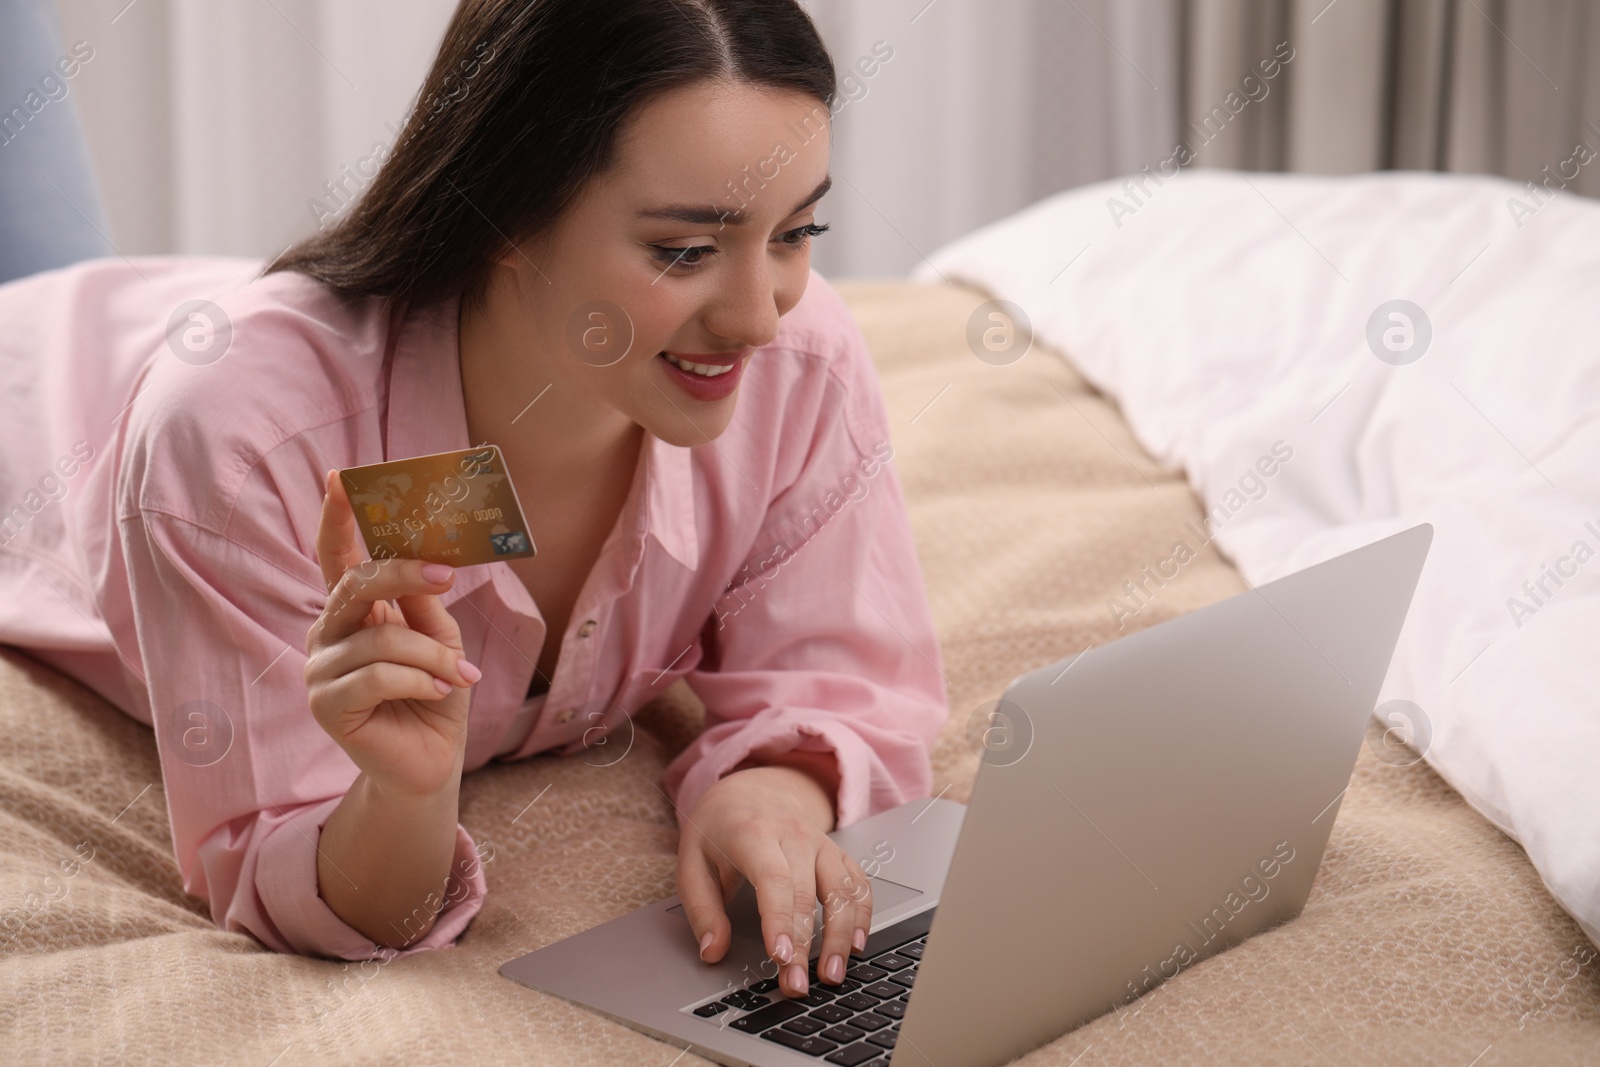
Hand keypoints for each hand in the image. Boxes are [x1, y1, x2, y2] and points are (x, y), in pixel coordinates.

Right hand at [304, 469, 480, 796]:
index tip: (341, 477)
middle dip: (404, 573)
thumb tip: (428, 559)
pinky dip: (421, 681)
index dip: (336, 517)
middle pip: (355, 583)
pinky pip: (379, 675)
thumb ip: (424, 600)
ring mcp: (320, 669)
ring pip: (381, 638)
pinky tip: (439, 694)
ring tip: (460, 675)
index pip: (334, 556)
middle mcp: (328, 633)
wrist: (430, 762)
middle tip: (447, 574)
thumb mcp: (440, 638)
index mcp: (352, 610)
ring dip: (433, 656)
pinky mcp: (326, 705)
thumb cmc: (435, 693)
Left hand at [677, 763, 873, 997]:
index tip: (781, 957)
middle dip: (806, 945)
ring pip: (842, 889)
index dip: (779, 921)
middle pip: (808, 894)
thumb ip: (701, 910)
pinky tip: (855, 943)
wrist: (747, 791)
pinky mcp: (836, 852)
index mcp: (753, 834)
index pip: (773, 880)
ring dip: (840, 935)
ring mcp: (820, 842)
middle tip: (798, 985)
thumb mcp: (691, 863)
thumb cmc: (718, 830)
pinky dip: (861, 914)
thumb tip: (712, 951)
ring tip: (832, 974)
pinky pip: (857, 883)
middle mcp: (793, 835)